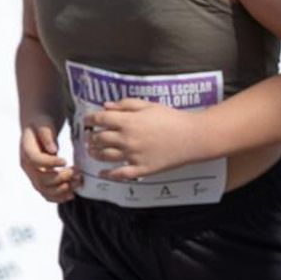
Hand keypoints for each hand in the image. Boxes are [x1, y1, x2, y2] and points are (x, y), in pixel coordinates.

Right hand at [20, 124, 75, 202]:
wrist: (37, 128)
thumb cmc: (41, 124)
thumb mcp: (44, 124)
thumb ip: (47, 134)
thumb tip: (52, 149)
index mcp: (26, 151)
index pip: (36, 161)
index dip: (50, 163)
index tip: (65, 161)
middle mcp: (27, 166)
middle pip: (41, 179)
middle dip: (61, 178)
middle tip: (77, 172)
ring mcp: (33, 174)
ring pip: (44, 190)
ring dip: (62, 189)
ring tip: (77, 182)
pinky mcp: (40, 179)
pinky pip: (46, 193)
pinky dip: (58, 197)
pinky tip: (71, 194)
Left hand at [82, 99, 202, 179]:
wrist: (193, 137)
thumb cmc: (173, 118)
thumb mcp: (149, 105)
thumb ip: (126, 104)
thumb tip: (106, 106)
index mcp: (128, 121)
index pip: (100, 119)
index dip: (90, 119)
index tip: (87, 120)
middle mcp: (127, 139)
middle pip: (99, 139)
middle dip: (91, 137)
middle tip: (90, 137)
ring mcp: (133, 155)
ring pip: (105, 156)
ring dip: (95, 153)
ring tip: (93, 152)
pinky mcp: (141, 168)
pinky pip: (119, 174)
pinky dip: (108, 174)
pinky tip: (102, 173)